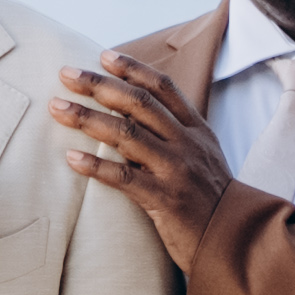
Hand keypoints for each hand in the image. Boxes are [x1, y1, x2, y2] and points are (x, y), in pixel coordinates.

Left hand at [47, 52, 234, 256]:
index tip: (103, 56)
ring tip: (58, 108)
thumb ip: (176, 134)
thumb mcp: (203, 157)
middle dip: (99, 85)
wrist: (235, 239)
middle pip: (138, 103)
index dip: (133, 69)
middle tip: (67, 74)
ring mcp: (176, 170)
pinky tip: (71, 158)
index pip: (163, 88)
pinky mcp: (165, 200)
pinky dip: (95, 166)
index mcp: (196, 129)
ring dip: (87, 118)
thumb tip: (136, 114)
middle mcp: (187, 144)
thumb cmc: (211, 199)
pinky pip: (124, 178)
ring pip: (127, 135)